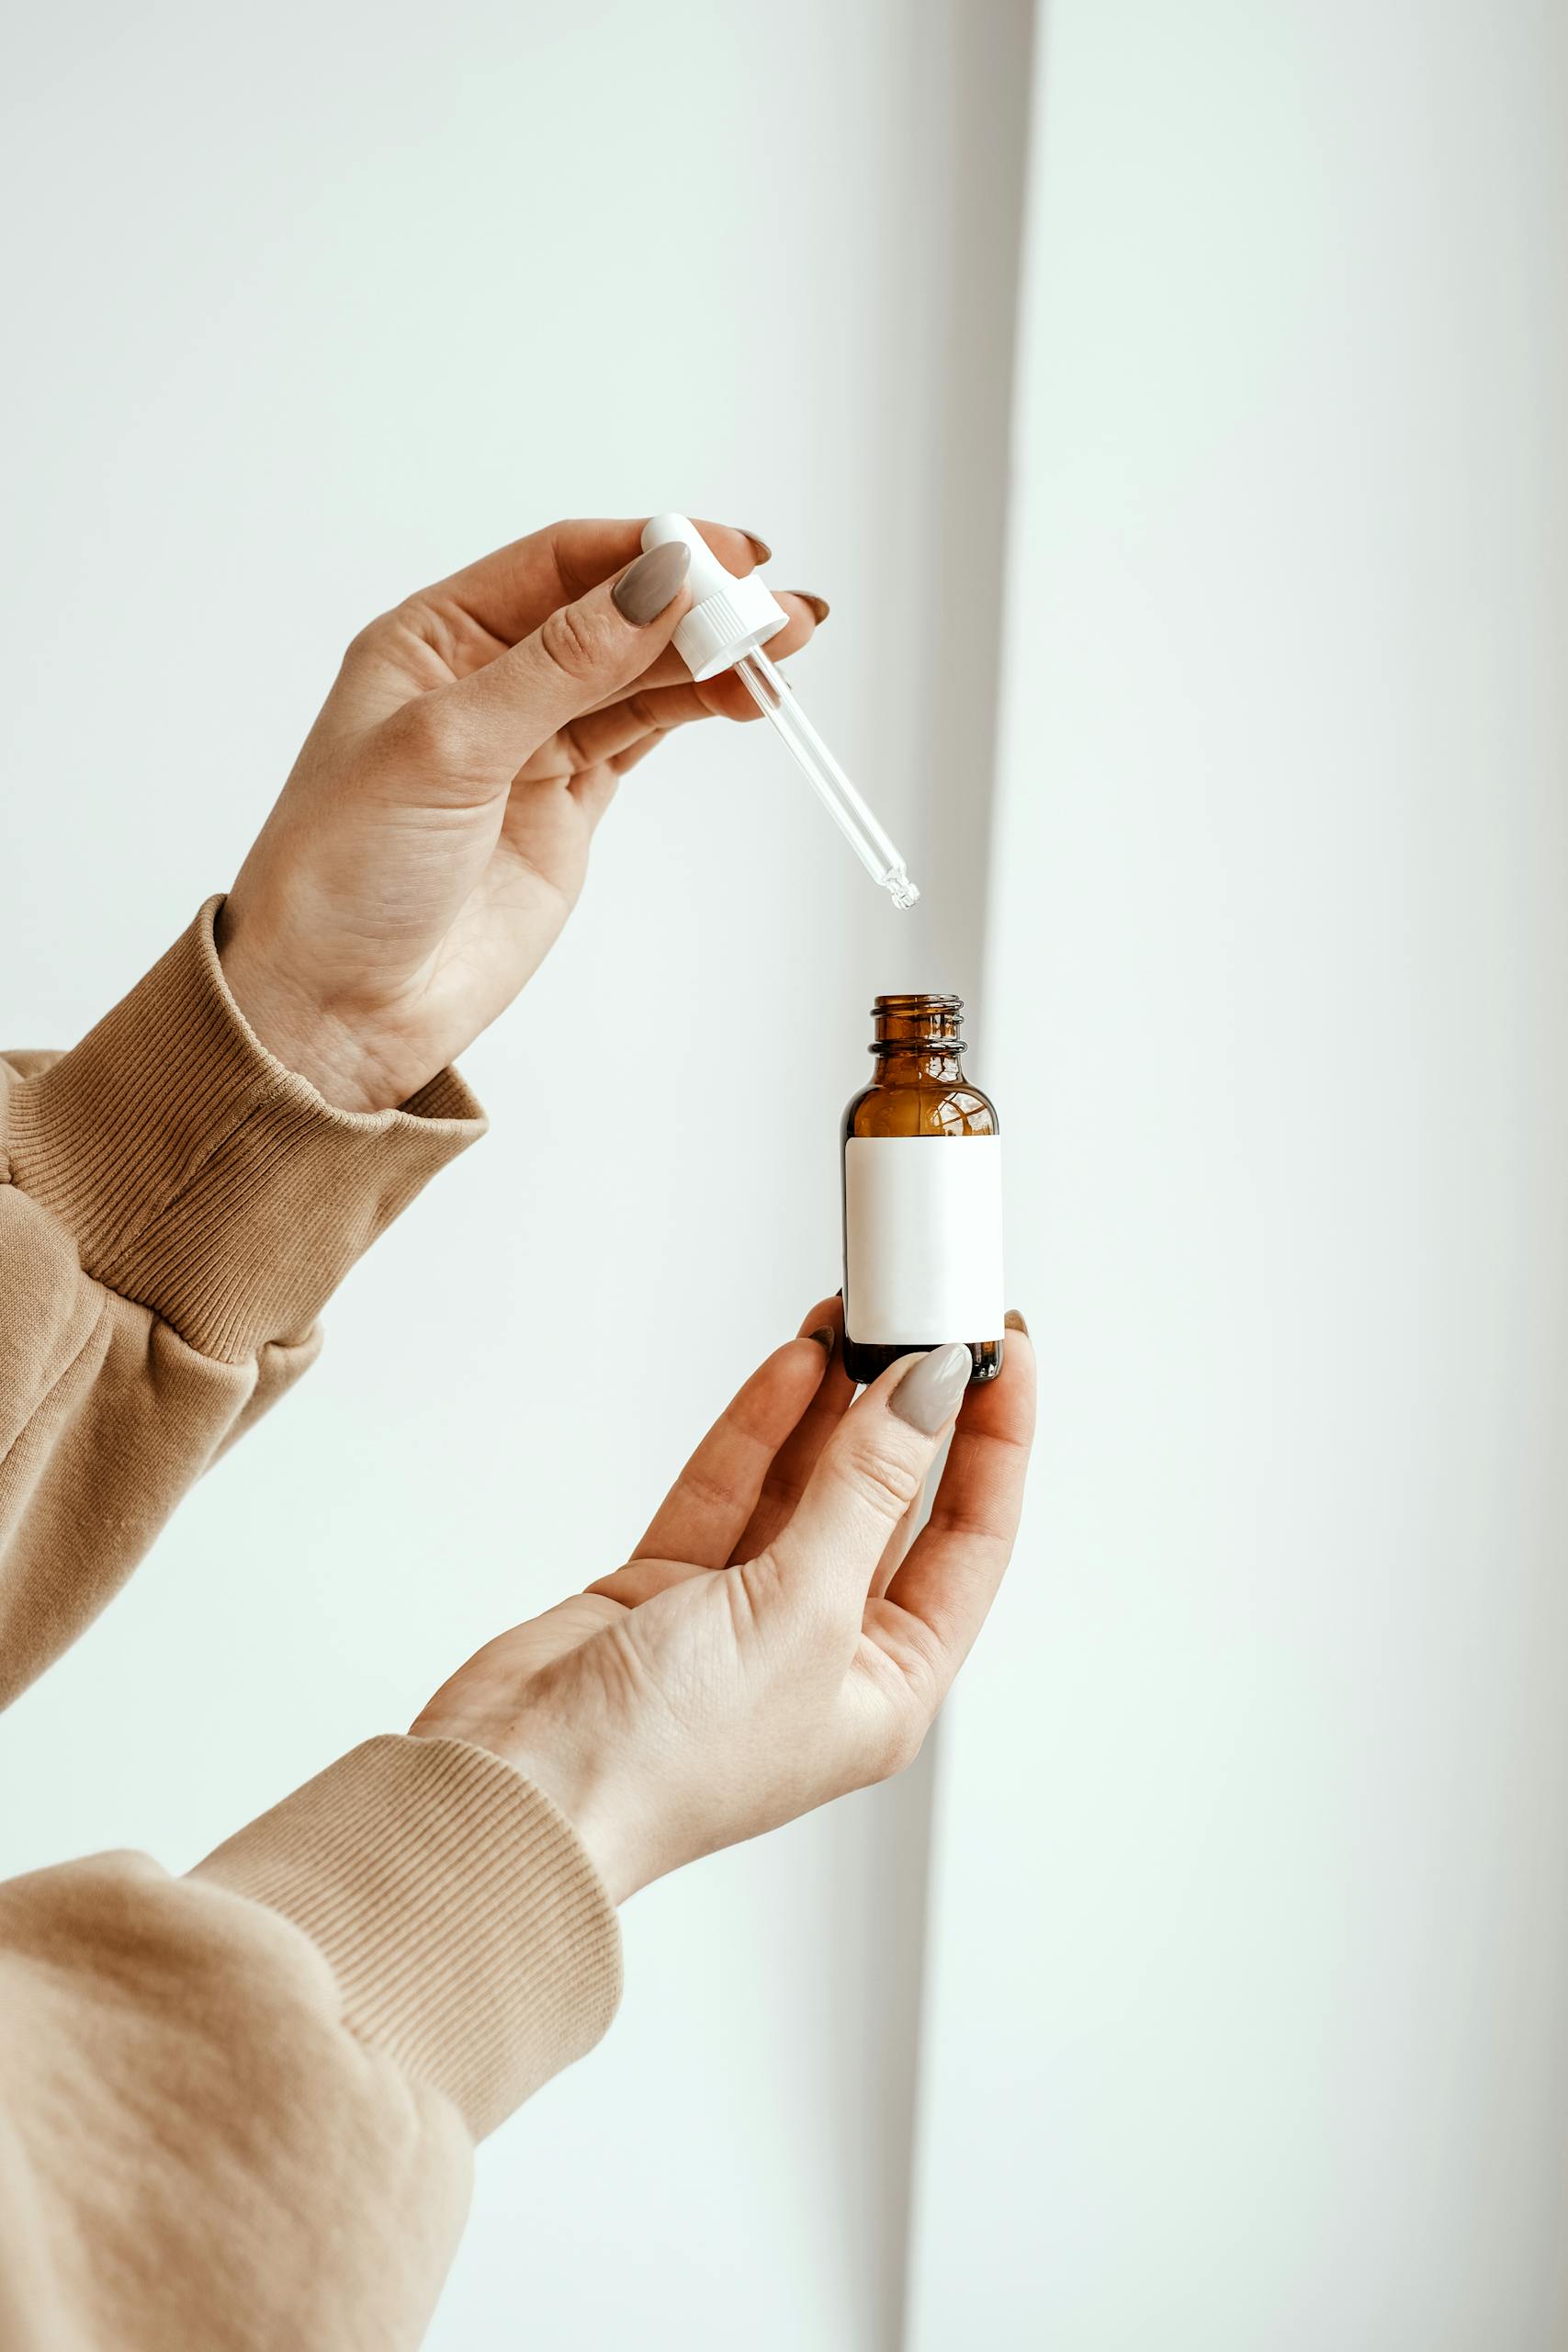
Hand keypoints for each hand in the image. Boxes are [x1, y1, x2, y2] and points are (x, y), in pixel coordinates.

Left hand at [217, 519, 824, 1111]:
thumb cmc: (344, 873)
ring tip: (786, 646)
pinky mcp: (565, 804)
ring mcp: (530, 743)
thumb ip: (561, 666)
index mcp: (432, 638)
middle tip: (777, 608)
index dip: (648, 551)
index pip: (561, 564)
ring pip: (639, 673)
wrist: (337, 1007)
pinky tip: (743, 694)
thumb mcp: (448, 748)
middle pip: (613, 612)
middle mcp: (484, 678)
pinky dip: (696, 709)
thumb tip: (657, 585)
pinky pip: (642, 733)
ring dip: (711, 655)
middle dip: (699, 603)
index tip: (725, 558)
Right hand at [411, 1303, 1034, 1902]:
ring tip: (854, 1321)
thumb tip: (926, 1395)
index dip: (994, 1444)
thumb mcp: (801, 1610)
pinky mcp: (666, 1589)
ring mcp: (741, 1617)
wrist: (518, 1790)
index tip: (999, 1352)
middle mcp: (821, 1653)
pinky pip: (730, 1490)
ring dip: (830, 1405)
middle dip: (904, 1411)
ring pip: (804, 1485)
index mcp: (885, 1687)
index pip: (969, 1541)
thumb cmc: (665, 1759)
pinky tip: (793, 1367)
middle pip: (885, 1503)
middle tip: (919, 1321)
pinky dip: (758, 1429)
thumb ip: (863, 1488)